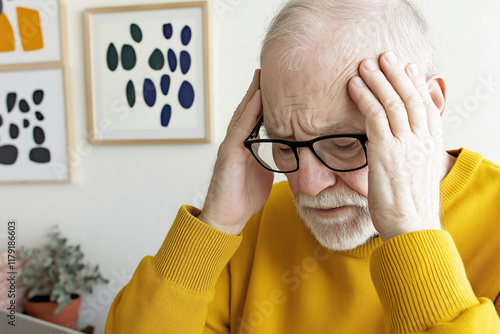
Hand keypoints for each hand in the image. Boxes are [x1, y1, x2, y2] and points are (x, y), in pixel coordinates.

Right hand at [198, 70, 273, 234]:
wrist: (226, 218)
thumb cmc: (244, 197)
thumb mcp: (265, 173)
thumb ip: (273, 159)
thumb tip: (293, 154)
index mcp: (245, 145)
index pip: (256, 117)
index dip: (265, 100)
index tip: (278, 84)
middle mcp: (236, 142)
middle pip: (248, 110)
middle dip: (258, 90)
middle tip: (269, 70)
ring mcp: (231, 146)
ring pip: (242, 115)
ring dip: (253, 94)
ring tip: (262, 76)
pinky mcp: (228, 154)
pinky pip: (240, 129)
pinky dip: (248, 113)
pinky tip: (257, 98)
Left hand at [347, 52, 442, 240]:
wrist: (411, 226)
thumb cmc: (410, 205)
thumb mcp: (419, 174)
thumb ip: (415, 153)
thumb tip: (408, 142)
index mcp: (432, 145)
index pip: (427, 106)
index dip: (417, 84)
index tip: (408, 67)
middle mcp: (422, 140)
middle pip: (411, 98)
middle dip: (397, 74)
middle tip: (385, 56)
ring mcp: (405, 145)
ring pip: (393, 103)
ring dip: (378, 80)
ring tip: (366, 64)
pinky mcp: (386, 152)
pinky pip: (375, 117)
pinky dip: (365, 98)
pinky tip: (354, 86)